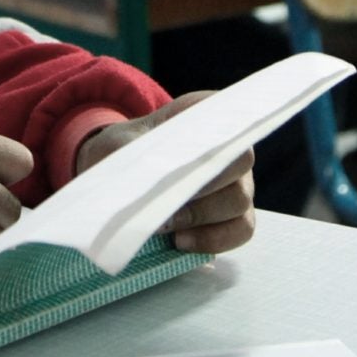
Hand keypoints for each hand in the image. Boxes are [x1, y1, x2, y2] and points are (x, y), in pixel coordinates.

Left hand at [75, 93, 256, 254]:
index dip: (214, 140)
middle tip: (170, 208)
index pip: (228, 118)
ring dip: (205, 219)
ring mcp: (236, 180)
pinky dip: (214, 240)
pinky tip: (182, 242)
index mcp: (203, 114)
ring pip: (240, 201)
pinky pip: (241, 229)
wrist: (122, 177)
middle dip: (206, 189)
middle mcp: (228, 145)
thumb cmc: (124, 152)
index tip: (186, 163)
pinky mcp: (233, 214)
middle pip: (241, 163)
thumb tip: (142, 180)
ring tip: (169, 229)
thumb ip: (128, 154)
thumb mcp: (116, 145)